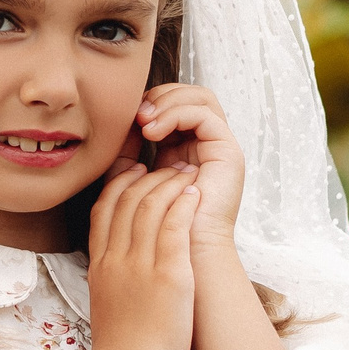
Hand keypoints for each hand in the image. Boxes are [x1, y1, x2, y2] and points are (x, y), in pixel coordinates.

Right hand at [82, 160, 198, 349]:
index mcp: (98, 266)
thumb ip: (114, 277)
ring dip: (170, 183)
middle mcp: (114, 260)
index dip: (120, 184)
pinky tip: (194, 193)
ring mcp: (138, 265)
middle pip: (125, 200)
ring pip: (150, 206)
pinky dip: (184, 203)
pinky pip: (173, 226)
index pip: (104, 209)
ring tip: (188, 173)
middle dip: (147, 175)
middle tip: (168, 166)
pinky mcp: (167, 275)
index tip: (136, 171)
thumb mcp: (108, 305)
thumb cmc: (125, 348)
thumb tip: (125, 263)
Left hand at [136, 84, 243, 250]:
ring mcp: (219, 147)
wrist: (179, 256)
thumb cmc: (153, 226)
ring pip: (201, 97)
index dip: (149, 102)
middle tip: (135, 114)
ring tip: (143, 122)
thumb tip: (120, 122)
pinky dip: (176, 114)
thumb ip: (125, 155)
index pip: (174, 104)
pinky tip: (152, 131)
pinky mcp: (228, 152)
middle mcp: (205, 145)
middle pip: (191, 93)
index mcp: (184, 149)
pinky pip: (205, 114)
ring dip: (167, 102)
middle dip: (160, 96)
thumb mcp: (131, 181)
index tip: (124, 117)